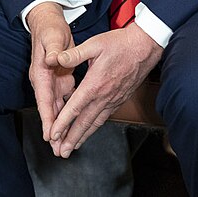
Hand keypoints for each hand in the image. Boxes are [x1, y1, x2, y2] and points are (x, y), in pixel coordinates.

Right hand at [26, 3, 78, 146]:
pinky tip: (75, 126)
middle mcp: (45, 81)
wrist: (49, 23)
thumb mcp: (52, 37)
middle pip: (49, 110)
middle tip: (58, 149)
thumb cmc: (50, 30)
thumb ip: (54, 50)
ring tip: (66, 145)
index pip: (43, 99)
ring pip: (57, 109)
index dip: (47, 117)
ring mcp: (53, 82)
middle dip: (53, 130)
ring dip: (61, 127)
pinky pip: (65, 102)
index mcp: (41, 73)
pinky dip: (69, 115)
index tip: (50, 134)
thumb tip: (53, 59)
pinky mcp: (61, 81)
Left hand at [47, 23, 161, 157]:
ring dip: (82, 137)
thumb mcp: (94, 44)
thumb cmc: (120, 44)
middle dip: (71, 138)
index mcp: (94, 84)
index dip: (62, 123)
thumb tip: (56, 58)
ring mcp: (112, 100)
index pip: (75, 108)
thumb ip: (74, 54)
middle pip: (84, 122)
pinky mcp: (118, 99)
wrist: (144, 47)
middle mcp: (104, 96)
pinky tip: (88, 131)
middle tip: (60, 152)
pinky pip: (104, 118)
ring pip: (95, 123)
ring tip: (72, 148)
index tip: (53, 134)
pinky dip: (94, 127)